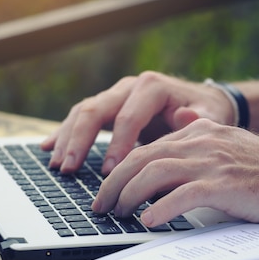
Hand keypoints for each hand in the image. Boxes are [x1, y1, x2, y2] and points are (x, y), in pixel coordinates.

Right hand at [40, 71, 236, 173]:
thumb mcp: (211, 117)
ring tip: (57, 165)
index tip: (110, 172)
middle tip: (68, 168)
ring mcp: (116, 96)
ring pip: (83, 112)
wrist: (203, 103)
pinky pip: (81, 117)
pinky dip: (64, 133)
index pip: (128, 117)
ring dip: (67, 138)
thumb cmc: (206, 113)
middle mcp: (129, 87)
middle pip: (96, 109)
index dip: (118, 145)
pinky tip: (47, 148)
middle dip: (80, 140)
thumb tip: (185, 117)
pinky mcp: (109, 108)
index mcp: (152, 87)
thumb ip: (199, 120)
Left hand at [92, 119, 258, 226]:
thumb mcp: (226, 150)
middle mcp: (201, 141)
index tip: (109, 189)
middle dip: (114, 183)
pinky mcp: (223, 185)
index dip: (122, 170)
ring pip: (153, 173)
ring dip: (128, 195)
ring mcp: (212, 162)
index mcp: (198, 130)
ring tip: (118, 214)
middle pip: (141, 157)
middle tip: (101, 205)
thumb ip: (196, 151)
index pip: (147, 147)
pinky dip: (159, 209)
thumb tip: (165, 164)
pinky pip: (180, 196)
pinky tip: (148, 221)